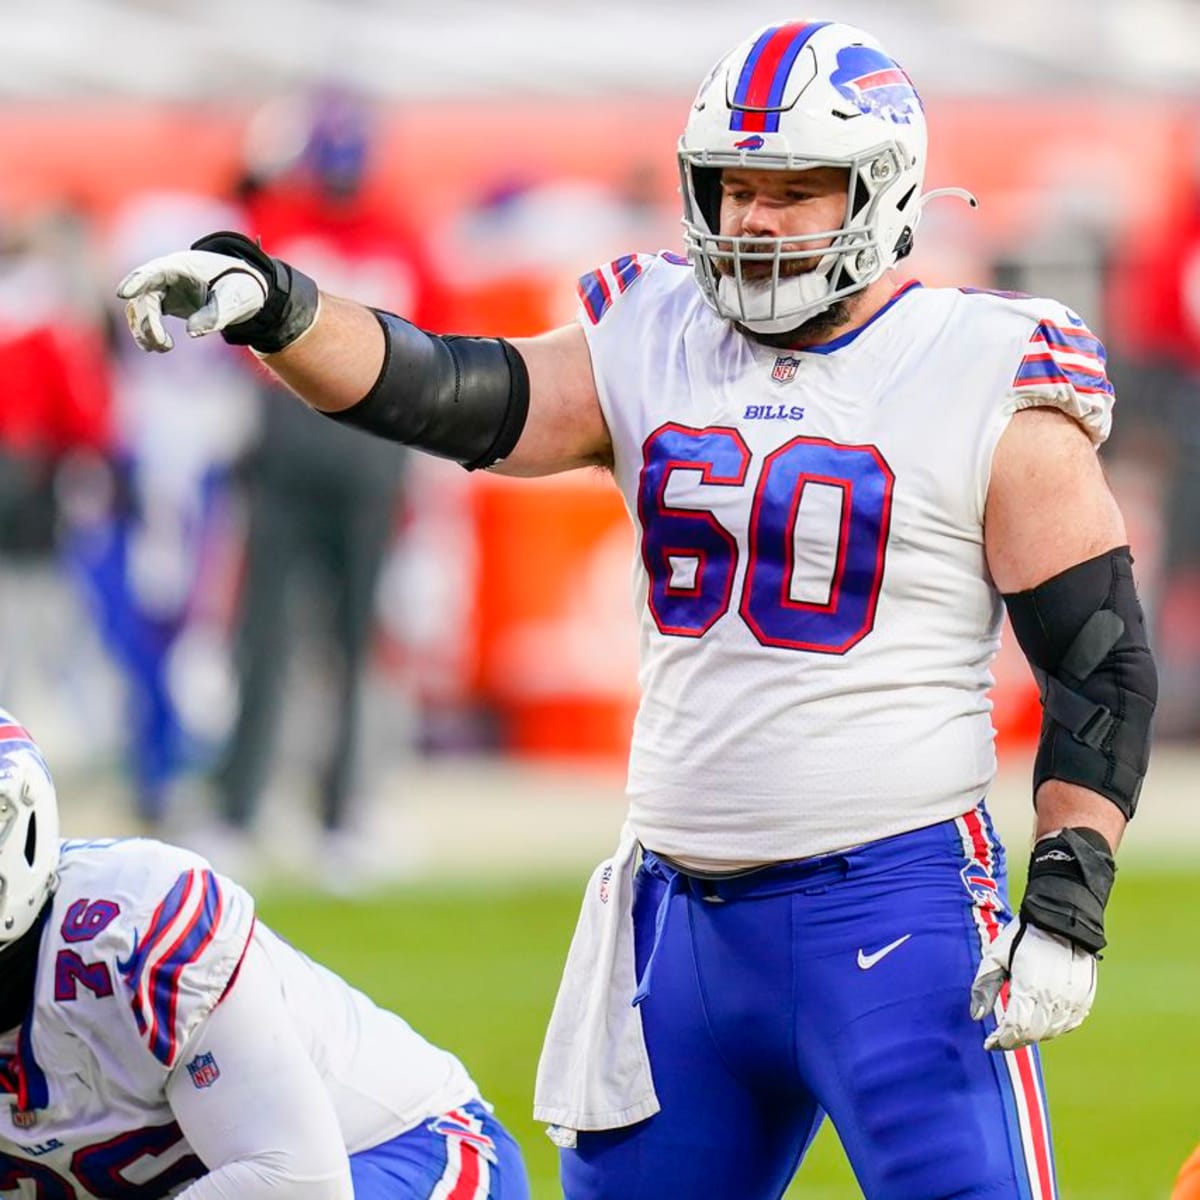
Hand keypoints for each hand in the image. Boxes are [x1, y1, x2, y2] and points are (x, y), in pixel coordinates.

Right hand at [116, 250, 267, 352]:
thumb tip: (192, 333)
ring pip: (140, 308)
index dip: (138, 281)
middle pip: (143, 296)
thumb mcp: (235, 299)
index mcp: (183, 266)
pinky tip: (161, 346)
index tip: (123, 294)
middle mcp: (166, 275)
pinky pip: (146, 315)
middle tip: (162, 344)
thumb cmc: (239, 287)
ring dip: (144, 330)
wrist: (243, 287)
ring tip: (164, 347)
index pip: (153, 271)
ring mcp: (162, 288)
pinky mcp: (163, 301)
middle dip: (147, 321)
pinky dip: (148, 332)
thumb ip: (216, 314)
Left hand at [969, 918, 1096, 1050]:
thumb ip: (984, 988)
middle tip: (1000, 1037)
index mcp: (1029, 988)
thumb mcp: (995, 956)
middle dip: (1013, 1040)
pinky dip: (1052, 1028)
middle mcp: (1054, 999)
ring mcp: (1073, 1000)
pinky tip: (1040, 1020)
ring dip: (1032, 1035)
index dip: (1000, 1041)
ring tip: (1017, 1026)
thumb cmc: (1023, 935)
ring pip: (1051, 1032)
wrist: (1062, 919)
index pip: (1014, 1029)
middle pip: (1032, 1034)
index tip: (989, 1044)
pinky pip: (1068, 1024)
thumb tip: (976, 1017)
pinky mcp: (1085, 998)